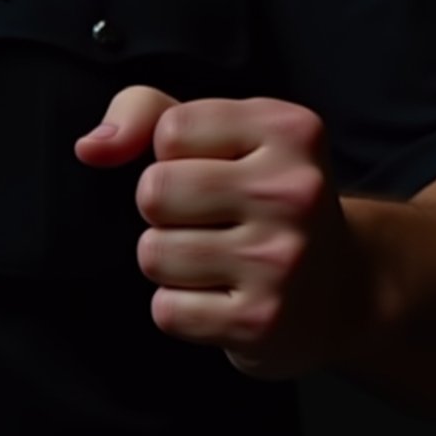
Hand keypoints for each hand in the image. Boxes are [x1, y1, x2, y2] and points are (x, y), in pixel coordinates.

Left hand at [74, 87, 368, 379]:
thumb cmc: (264, 201)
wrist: (344, 291)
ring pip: (154, 254)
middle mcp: (294, 192)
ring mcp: (281, 261)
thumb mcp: (223, 135)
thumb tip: (91, 146)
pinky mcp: (261, 322)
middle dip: (163, 211)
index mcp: (290, 130)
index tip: (216, 172)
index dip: (174, 157)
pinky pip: (167, 310)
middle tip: (210, 222)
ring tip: (218, 261)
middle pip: (154, 192)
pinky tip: (222, 298)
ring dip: (170, 262)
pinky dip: (181, 309)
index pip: (170, 130)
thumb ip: (147, 113)